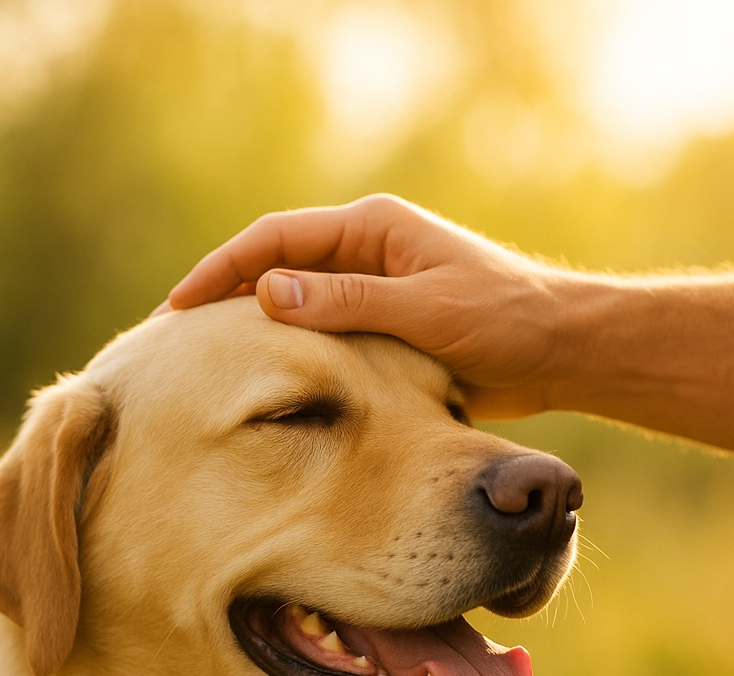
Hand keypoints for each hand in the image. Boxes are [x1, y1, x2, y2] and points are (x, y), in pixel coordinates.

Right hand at [165, 194, 570, 418]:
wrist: (560, 351)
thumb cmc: (504, 320)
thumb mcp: (424, 310)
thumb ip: (348, 303)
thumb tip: (268, 294)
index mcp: (371, 230)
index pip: (275, 241)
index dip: (222, 271)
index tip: (179, 308)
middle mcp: (365, 254)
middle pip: (275, 269)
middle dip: (224, 299)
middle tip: (173, 339)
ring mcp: (372, 291)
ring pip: (294, 307)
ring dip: (252, 330)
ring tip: (203, 365)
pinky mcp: (383, 331)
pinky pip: (321, 338)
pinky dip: (288, 356)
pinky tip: (261, 387)